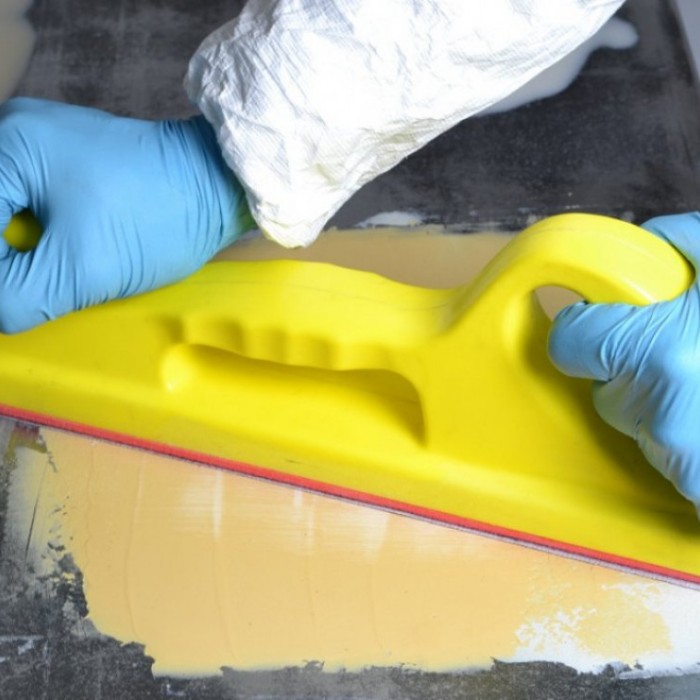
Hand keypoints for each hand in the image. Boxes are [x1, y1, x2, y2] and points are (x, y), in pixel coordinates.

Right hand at [0, 97, 250, 331]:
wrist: (220, 184)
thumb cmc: (158, 218)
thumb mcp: (81, 268)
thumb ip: (16, 297)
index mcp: (8, 148)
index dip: (0, 275)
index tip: (19, 301)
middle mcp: (13, 134)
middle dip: (10, 262)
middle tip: (35, 290)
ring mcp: (40, 144)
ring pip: (7, 213)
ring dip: (19, 253)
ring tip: (48, 277)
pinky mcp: (65, 161)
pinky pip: (26, 204)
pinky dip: (35, 238)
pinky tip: (54, 258)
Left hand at [548, 212, 699, 513]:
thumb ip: (686, 240)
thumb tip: (647, 241)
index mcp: (662, 350)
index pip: (571, 344)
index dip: (583, 331)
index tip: (595, 328)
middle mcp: (666, 412)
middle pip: (606, 392)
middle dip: (633, 372)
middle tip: (685, 352)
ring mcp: (687, 458)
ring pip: (641, 427)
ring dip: (665, 408)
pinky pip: (674, 463)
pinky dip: (692, 445)